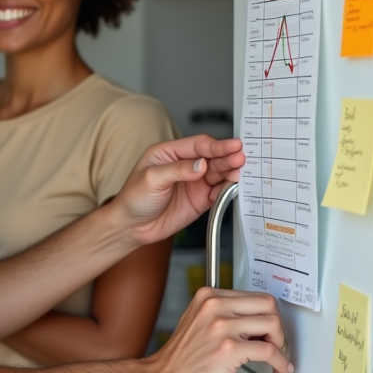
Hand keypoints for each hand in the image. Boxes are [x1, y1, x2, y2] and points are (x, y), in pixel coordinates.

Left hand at [112, 135, 244, 245]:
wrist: (131, 227)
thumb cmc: (133, 199)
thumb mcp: (151, 179)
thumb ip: (178, 170)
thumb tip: (201, 164)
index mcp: (169, 153)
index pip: (198, 145)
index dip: (216, 145)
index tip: (232, 146)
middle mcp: (184, 165)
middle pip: (212, 157)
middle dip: (227, 157)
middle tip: (241, 158)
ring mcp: (194, 182)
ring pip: (218, 173)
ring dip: (230, 171)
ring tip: (241, 170)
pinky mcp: (200, 199)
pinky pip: (218, 192)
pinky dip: (228, 188)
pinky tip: (234, 185)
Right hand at [140, 287, 291, 372]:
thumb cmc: (180, 360)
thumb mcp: (197, 322)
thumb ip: (222, 314)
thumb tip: (256, 321)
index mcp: (207, 297)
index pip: (254, 295)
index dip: (267, 315)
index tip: (269, 330)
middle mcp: (214, 306)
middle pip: (268, 304)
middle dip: (278, 325)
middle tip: (275, 342)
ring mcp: (221, 326)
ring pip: (273, 324)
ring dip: (281, 344)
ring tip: (275, 356)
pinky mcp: (229, 349)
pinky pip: (270, 351)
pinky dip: (281, 362)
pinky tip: (278, 369)